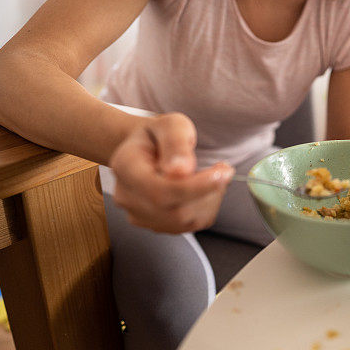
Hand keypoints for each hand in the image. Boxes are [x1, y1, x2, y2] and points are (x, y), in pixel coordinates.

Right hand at [109, 112, 232, 233]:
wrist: (148, 148)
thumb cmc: (161, 134)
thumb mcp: (171, 124)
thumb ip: (176, 142)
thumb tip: (181, 170)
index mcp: (126, 166)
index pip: (159, 191)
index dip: (195, 187)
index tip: (223, 172)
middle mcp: (127, 196)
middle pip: (175, 212)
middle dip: (208, 192)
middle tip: (223, 169)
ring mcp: (139, 214)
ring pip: (186, 221)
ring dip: (210, 199)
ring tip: (212, 175)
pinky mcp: (157, 225)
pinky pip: (192, 224)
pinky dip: (207, 207)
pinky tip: (205, 188)